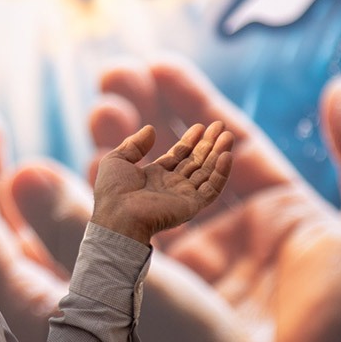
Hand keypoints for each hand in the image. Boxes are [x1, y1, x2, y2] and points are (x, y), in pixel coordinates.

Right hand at [90, 60, 340, 341]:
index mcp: (284, 211)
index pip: (228, 140)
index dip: (191, 100)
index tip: (152, 63)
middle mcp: (236, 238)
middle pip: (179, 164)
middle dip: (142, 120)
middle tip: (105, 83)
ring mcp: (200, 276)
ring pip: (150, 202)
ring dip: (120, 159)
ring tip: (93, 118)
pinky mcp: (172, 312)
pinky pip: (132, 255)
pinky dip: (106, 218)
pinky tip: (82, 183)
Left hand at [90, 122, 233, 245]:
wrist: (118, 215)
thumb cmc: (112, 191)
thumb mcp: (116, 160)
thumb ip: (134, 144)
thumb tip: (150, 129)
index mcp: (154, 176)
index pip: (179, 156)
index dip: (190, 141)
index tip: (200, 126)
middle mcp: (171, 186)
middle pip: (195, 162)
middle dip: (208, 144)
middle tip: (220, 126)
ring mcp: (182, 196)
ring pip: (207, 172)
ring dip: (218, 154)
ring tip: (227, 135)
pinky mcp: (191, 206)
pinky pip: (211, 189)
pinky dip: (221, 173)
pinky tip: (226, 155)